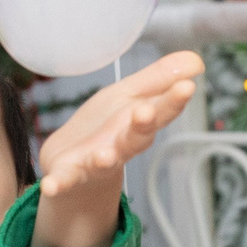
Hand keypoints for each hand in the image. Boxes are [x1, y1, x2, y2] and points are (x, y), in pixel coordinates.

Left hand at [36, 51, 203, 201]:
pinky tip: (49, 186)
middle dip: (143, 125)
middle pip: (137, 137)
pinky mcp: (69, 175)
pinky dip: (58, 184)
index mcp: (137, 123)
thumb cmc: (105, 128)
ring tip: (105, 156)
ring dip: (105, 160)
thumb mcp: (129, 96)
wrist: (71, 162)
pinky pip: (64, 181)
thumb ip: (159, 78)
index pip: (161, 110)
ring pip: (105, 162)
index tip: (187, 86)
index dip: (173, 100)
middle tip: (147, 112)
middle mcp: (121, 144)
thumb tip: (197, 60)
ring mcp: (95, 162)